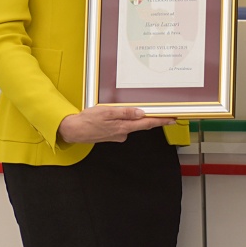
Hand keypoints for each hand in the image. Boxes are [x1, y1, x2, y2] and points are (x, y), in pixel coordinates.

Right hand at [58, 105, 175, 143]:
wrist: (73, 131)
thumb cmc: (88, 120)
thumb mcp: (106, 112)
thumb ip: (125, 113)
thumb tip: (140, 113)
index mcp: (123, 127)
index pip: (147, 124)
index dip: (161, 121)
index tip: (172, 120)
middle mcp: (123, 133)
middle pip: (142, 125)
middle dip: (153, 119)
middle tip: (166, 115)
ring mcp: (118, 135)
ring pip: (131, 125)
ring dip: (136, 119)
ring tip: (140, 111)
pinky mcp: (112, 135)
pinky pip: (123, 126)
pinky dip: (125, 121)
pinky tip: (119, 116)